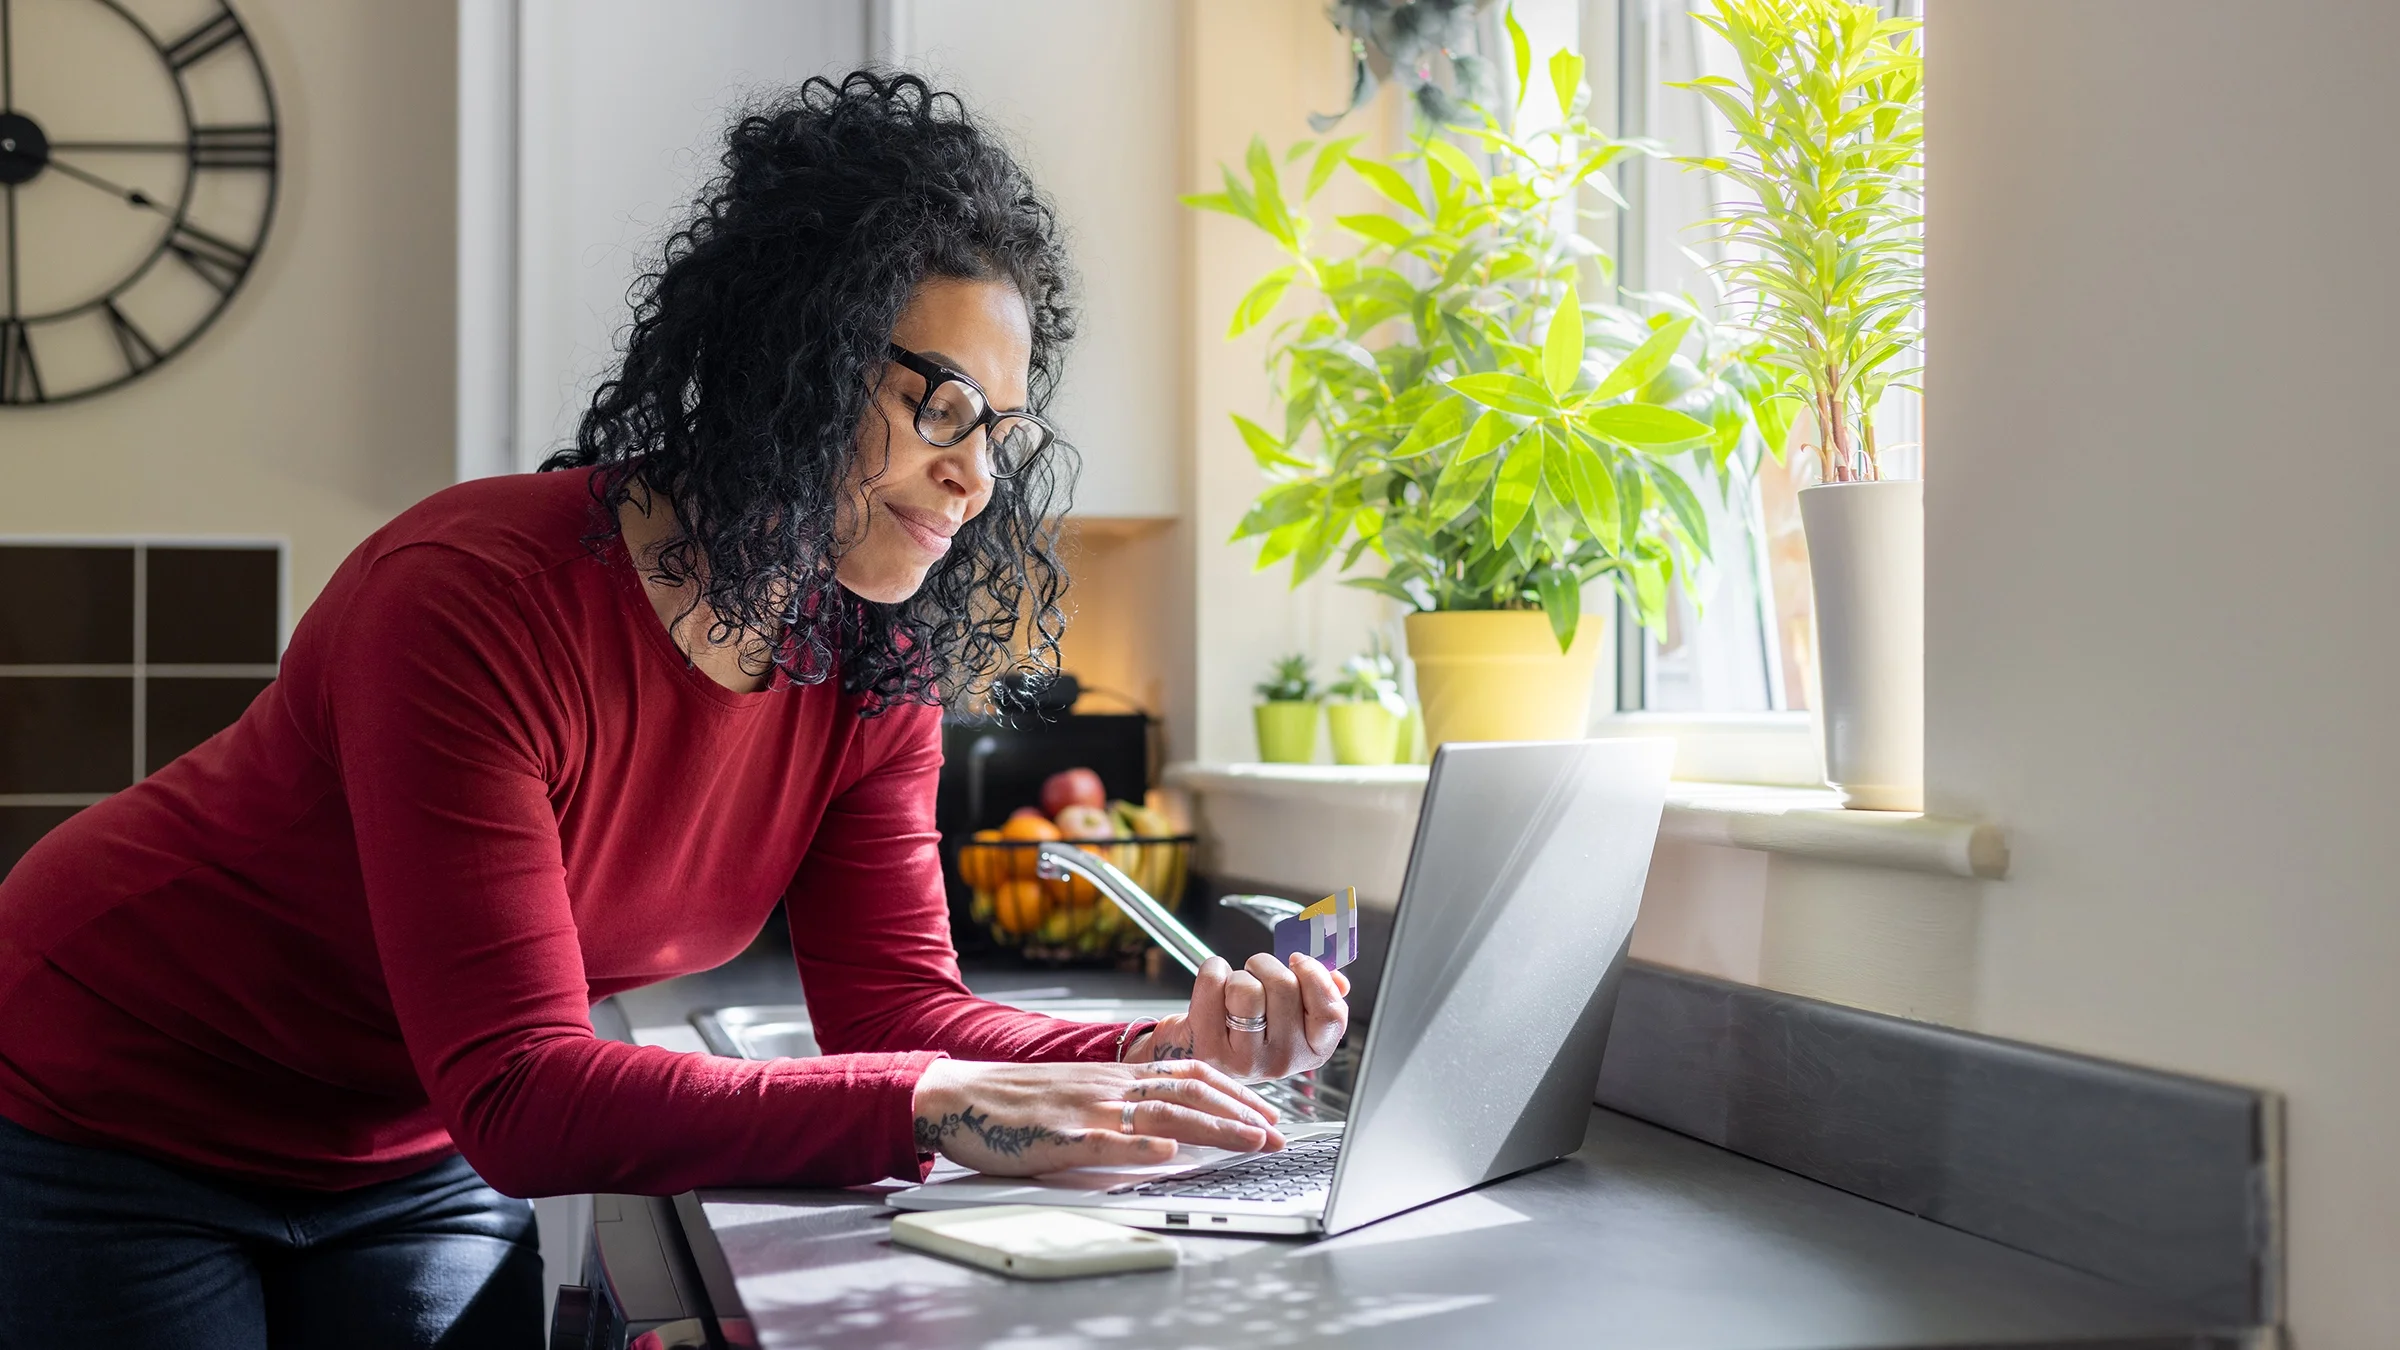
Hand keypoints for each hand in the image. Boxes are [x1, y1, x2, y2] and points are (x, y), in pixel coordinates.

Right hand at [910, 1058, 1283, 1176]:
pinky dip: (1137, 1147)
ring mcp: (1086, 1110)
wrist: (961, 1095)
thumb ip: (1123, 1103)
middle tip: (1277, 1135)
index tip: (1268, 1113)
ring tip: (1247, 1142)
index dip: (1235, 1092)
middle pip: (1189, 1092)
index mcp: (1116, 1075)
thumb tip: (1171, 1127)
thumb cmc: (1019, 1101)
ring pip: (1160, 1114)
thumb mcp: (1081, 1090)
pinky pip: (1103, 1140)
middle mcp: (1109, 1086)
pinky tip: (1164, 1155)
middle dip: (1241, 1114)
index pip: (1191, 1075)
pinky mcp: (1058, 1137)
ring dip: (1210, 1128)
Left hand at [1127, 954, 1350, 1083]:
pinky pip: (1213, 983)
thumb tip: (1338, 980)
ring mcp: (1244, 1059)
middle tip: (1257, 971)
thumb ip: (1319, 997)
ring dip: (1239, 973)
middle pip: (1284, 987)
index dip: (1315, 977)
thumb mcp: (1290, 1018)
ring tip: (1235, 987)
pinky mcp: (1209, 1048)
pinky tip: (1214, 988)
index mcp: (1310, 1052)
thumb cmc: (1248, 1029)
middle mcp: (1281, 1061)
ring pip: (1247, 987)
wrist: (1199, 1052)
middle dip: (1267, 965)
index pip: (1330, 1013)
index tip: (1298, 962)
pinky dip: (1212, 971)